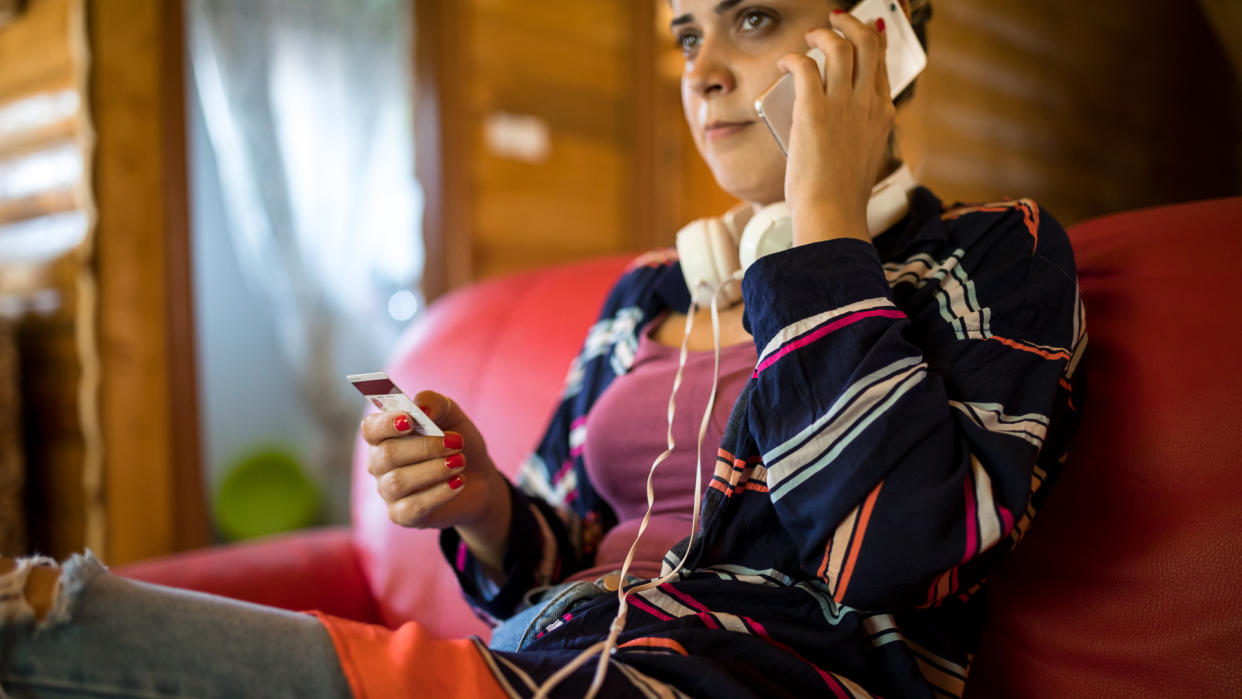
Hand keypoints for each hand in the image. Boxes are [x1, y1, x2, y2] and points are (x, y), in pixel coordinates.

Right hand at [362, 391, 510, 572]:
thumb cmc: (457, 442)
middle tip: (456, 442)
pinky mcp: (402, 515)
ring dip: (434, 470)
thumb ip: (434, 403)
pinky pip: (412, 507)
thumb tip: (421, 409)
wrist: (479, 478)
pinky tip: (458, 482)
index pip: (370, 429)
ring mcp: (388, 491)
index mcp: (385, 435)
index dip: (386, 424)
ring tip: (460, 462)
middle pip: (386, 455)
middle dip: (425, 447)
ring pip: (398, 482)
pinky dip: (439, 493)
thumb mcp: (452, 415)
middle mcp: (380, 463)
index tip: (410, 420)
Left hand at [777, 11, 894, 245]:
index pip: (881, 66)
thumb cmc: (841, 196)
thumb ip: (857, 135)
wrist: (833, 213)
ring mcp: (843, 105)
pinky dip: (793, 58)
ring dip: (823, 34)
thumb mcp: (862, 158)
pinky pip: (804, 66)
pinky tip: (785, 63)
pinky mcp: (814, 110)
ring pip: (840, 47)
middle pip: (868, 45)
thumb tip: (839, 124)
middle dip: (853, 25)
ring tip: (810, 36)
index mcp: (882, 115)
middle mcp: (868, 104)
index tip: (861, 35)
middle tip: (837, 20)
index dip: (871, 43)